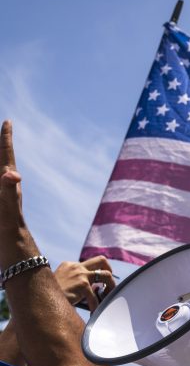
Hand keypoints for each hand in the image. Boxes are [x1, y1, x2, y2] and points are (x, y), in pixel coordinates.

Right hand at [0, 121, 24, 237]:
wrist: (10, 244)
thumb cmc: (8, 224)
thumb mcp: (7, 205)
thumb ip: (7, 189)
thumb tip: (12, 174)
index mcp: (7, 179)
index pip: (6, 153)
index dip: (5, 137)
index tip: (8, 121)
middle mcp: (5, 183)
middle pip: (1, 158)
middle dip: (1, 144)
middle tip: (4, 129)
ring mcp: (1, 192)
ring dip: (0, 161)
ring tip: (1, 151)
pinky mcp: (0, 202)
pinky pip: (0, 185)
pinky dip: (1, 177)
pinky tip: (1, 175)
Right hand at [54, 256, 115, 310]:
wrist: (39, 300)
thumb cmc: (50, 296)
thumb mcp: (63, 284)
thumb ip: (77, 283)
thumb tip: (95, 289)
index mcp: (71, 265)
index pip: (91, 263)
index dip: (98, 273)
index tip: (101, 282)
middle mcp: (76, 266)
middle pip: (102, 260)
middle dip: (109, 270)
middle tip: (109, 284)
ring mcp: (80, 274)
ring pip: (106, 275)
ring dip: (111, 287)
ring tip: (107, 298)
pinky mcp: (82, 284)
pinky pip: (95, 297)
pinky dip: (95, 306)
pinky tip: (93, 313)